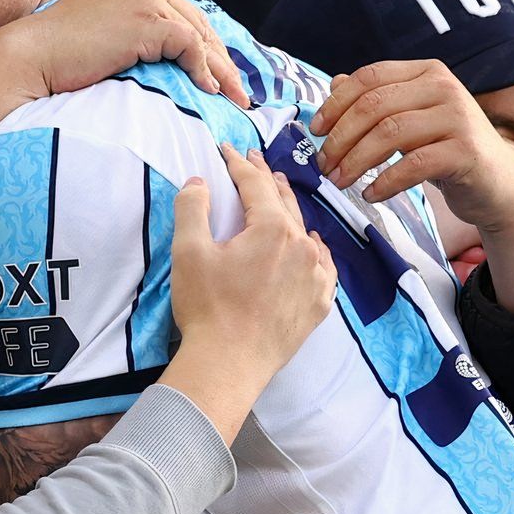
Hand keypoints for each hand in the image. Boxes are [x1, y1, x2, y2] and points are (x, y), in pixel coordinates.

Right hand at [0, 0, 250, 105]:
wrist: (31, 56)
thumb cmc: (58, 55)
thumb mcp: (102, 37)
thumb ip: (131, 36)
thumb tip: (157, 62)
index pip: (186, 16)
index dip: (209, 48)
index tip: (222, 76)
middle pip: (200, 25)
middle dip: (223, 61)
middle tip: (240, 93)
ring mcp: (148, 0)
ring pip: (201, 37)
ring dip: (221, 71)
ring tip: (235, 99)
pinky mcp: (148, 21)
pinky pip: (190, 47)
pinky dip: (203, 70)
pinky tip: (208, 92)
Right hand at [168, 145, 335, 381]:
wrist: (229, 364)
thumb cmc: (207, 307)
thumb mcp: (188, 252)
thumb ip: (193, 208)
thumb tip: (199, 181)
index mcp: (273, 229)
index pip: (256, 184)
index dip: (239, 164)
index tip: (227, 149)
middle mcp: (303, 246)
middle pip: (284, 202)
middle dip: (266, 179)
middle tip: (254, 161)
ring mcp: (317, 276)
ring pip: (305, 232)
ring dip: (290, 210)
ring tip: (281, 195)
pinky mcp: (320, 303)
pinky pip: (324, 265)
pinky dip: (315, 249)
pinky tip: (311, 244)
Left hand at [309, 59, 513, 226]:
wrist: (498, 186)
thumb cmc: (445, 151)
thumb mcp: (409, 121)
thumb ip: (376, 101)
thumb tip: (334, 83)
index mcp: (426, 72)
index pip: (369, 77)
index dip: (335, 104)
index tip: (315, 131)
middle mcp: (444, 86)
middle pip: (373, 105)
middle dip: (339, 138)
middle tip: (323, 165)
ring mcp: (459, 116)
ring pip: (389, 133)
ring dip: (355, 161)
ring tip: (339, 182)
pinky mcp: (466, 151)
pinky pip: (413, 164)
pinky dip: (385, 181)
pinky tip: (370, 194)